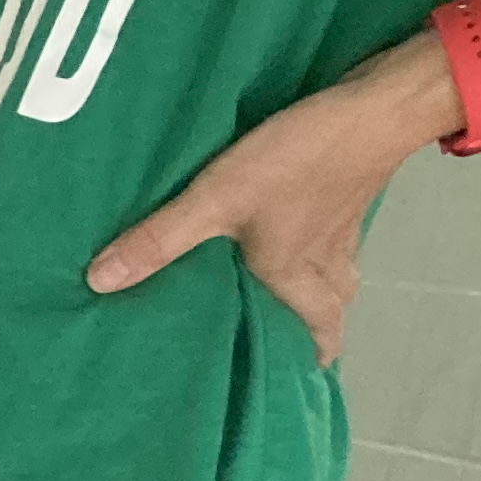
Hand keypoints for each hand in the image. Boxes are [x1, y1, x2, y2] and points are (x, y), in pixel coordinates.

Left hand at [84, 53, 441, 366]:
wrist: (380, 105)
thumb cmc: (302, 160)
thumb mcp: (219, 200)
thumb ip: (162, 239)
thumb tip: (100, 282)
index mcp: (297, 276)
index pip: (318, 332)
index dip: (311, 356)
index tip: (298, 375)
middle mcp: (327, 258)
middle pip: (331, 306)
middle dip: (313, 325)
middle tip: (286, 335)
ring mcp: (344, 223)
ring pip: (336, 270)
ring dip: (317, 284)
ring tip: (286, 289)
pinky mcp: (351, 188)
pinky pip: (336, 231)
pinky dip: (321, 241)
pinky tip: (299, 226)